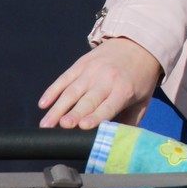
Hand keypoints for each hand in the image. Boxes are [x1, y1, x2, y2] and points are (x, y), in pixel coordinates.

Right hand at [38, 37, 162, 129]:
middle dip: (73, 113)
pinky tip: (43, 103)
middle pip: (87, 100)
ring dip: (57, 108)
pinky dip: (52, 91)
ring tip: (45, 124)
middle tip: (61, 126)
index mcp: (124, 90)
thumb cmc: (140, 77)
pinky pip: (64, 78)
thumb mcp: (143, 99)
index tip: (82, 126)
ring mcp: (92, 70)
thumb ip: (130, 122)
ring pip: (71, 91)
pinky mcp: (81, 63)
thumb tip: (118, 144)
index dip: (95, 116)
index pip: (108, 106)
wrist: (139, 43)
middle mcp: (106, 79)